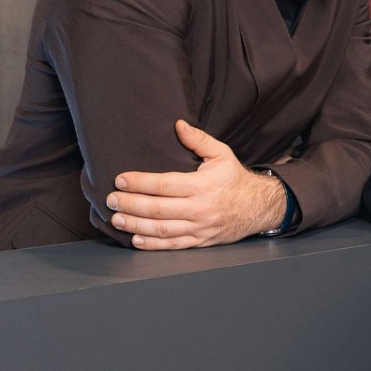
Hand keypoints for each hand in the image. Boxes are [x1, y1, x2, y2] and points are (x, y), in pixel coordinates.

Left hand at [106, 120, 286, 248]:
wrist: (260, 207)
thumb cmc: (235, 179)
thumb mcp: (222, 154)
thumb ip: (198, 140)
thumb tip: (178, 124)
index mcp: (203, 186)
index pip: (164, 185)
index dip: (140, 183)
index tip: (120, 180)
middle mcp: (200, 209)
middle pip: (158, 209)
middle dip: (130, 205)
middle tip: (111, 200)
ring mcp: (200, 228)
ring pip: (162, 229)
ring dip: (136, 225)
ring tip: (117, 219)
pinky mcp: (200, 241)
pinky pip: (173, 245)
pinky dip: (153, 244)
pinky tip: (136, 239)